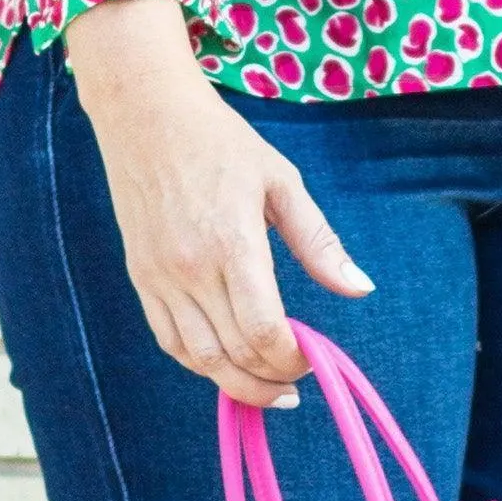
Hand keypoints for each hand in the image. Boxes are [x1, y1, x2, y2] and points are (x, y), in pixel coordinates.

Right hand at [63, 0, 372, 410]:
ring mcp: (160, 277)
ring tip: (266, 387)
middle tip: (297, 379)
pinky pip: (169, 339)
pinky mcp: (141, 277)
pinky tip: (226, 363)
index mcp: (232, 244)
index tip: (313, 359)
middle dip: (271, 378)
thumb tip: (359, 288)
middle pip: (234, 353)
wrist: (145, 113)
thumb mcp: (282, 182)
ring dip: (235, 383)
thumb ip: (319, 242)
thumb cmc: (220, 141)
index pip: (264, 331)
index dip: (293, 359)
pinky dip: (199, 363)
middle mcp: (191, 269)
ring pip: (197, 358)